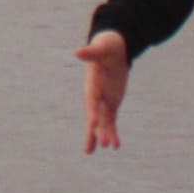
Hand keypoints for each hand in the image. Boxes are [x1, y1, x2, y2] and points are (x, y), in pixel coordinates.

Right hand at [75, 31, 130, 152]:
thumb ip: (91, 52)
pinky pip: (111, 120)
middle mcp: (95, 95)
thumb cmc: (107, 45)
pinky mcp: (112, 102)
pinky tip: (116, 145)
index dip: (92, 111)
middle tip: (103, 144)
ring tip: (110, 147)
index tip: (93, 124)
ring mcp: (103, 100)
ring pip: (103, 122)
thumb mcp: (102, 48)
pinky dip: (113, 132)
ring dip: (105, 134)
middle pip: (96, 115)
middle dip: (99, 130)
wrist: (113, 47)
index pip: (91, 100)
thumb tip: (77, 52)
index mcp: (92, 83)